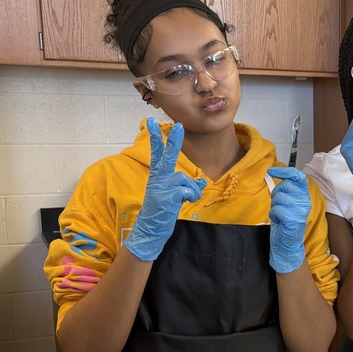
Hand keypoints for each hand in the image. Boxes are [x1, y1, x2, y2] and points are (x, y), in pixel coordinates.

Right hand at [124, 119, 206, 260]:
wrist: (151, 229)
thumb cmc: (162, 211)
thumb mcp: (175, 196)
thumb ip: (186, 187)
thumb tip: (201, 182)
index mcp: (157, 176)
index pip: (157, 154)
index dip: (156, 138)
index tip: (152, 122)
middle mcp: (158, 178)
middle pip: (167, 156)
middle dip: (174, 141)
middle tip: (179, 125)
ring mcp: (161, 187)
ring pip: (186, 180)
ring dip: (192, 190)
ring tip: (185, 200)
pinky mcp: (167, 197)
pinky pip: (188, 191)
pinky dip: (191, 197)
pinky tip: (183, 203)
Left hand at [267, 166, 310, 273]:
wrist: (288, 242)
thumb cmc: (285, 220)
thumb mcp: (287, 201)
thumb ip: (286, 189)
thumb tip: (274, 172)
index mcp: (304, 195)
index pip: (298, 177)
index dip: (284, 171)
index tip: (270, 171)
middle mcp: (305, 201)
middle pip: (284, 186)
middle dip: (276, 195)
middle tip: (279, 206)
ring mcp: (300, 210)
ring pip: (279, 198)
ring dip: (274, 206)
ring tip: (280, 215)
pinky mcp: (293, 219)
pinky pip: (276, 209)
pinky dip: (274, 215)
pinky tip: (279, 221)